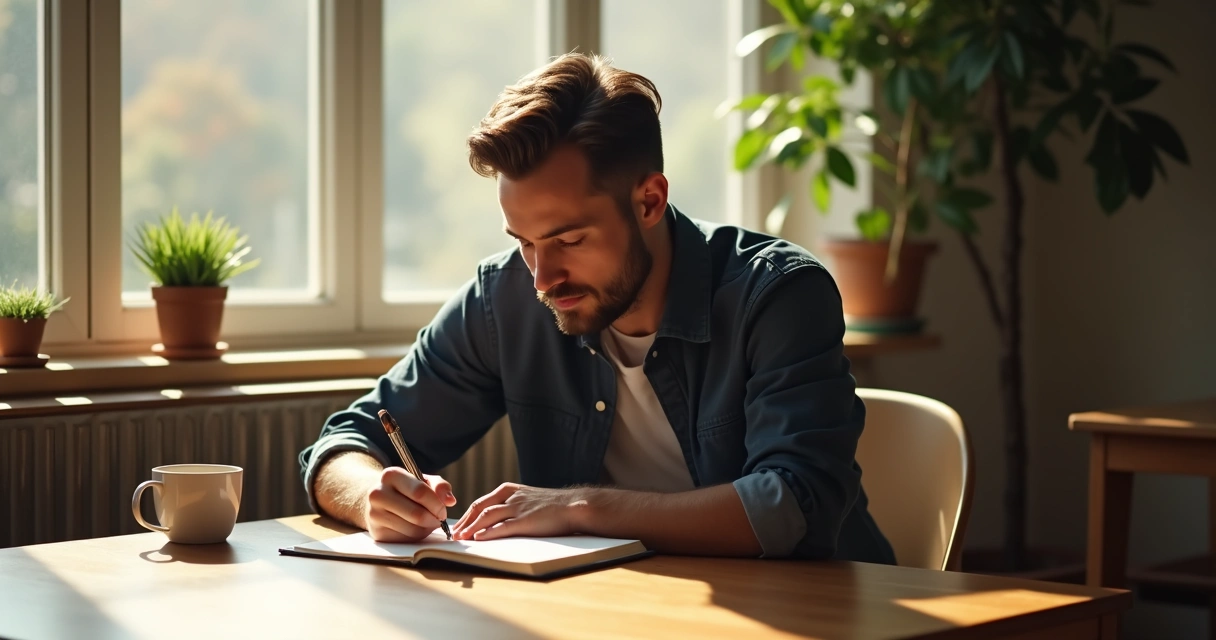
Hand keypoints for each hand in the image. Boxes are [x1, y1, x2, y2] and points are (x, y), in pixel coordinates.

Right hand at [364, 468, 456, 542]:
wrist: (379, 501)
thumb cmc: (406, 489)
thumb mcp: (423, 480)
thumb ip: (440, 486)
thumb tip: (450, 501)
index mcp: (391, 475)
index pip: (420, 492)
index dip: (437, 504)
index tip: (443, 509)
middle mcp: (377, 494)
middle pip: (417, 514)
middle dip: (434, 519)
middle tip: (439, 519)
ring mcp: (374, 515)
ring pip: (413, 529)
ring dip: (427, 529)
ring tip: (427, 522)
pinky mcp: (376, 533)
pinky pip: (406, 539)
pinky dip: (416, 536)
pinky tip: (415, 528)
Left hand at [451, 482, 591, 540]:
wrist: (574, 506)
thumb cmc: (554, 506)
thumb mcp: (529, 499)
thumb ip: (513, 506)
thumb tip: (496, 520)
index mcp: (510, 490)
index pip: (482, 501)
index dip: (467, 514)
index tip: (458, 525)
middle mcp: (511, 496)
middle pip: (480, 507)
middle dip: (464, 521)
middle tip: (453, 533)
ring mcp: (518, 507)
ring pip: (487, 516)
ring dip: (471, 527)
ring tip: (461, 537)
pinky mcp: (526, 520)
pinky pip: (503, 526)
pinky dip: (488, 532)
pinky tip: (479, 538)